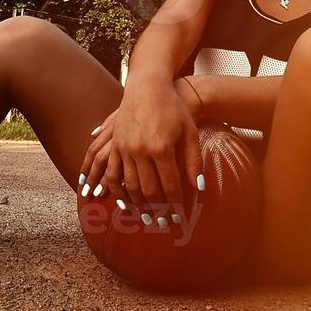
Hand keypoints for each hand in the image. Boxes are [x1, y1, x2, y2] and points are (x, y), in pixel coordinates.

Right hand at [78, 80, 202, 223]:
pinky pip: (113, 174)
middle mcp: (140, 150)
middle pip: (149, 190)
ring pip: (130, 186)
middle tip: (164, 224)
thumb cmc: (173, 109)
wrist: (147, 86)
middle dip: (158, 210)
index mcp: (161, 148)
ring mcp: (124, 148)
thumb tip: (198, 188)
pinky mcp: (115, 145)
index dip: (176, 205)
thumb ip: (194, 161)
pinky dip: (117, 192)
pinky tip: (124, 203)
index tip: (180, 218)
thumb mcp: (189, 132)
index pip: (170, 185)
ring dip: (138, 205)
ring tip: (147, 217)